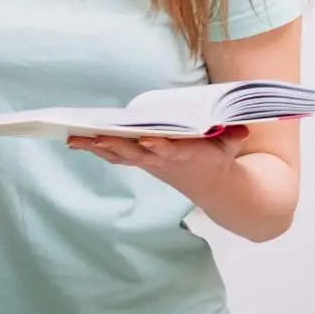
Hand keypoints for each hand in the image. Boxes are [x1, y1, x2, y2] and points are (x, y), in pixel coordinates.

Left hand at [69, 126, 249, 177]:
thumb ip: (233, 137)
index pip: (169, 149)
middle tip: (95, 137)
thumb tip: (242, 128)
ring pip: (118, 155)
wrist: (212, 186)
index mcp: (185, 154)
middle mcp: (161, 159)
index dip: (158, 146)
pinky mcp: (140, 162)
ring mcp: (148, 162)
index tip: (146, 140)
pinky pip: (114, 156)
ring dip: (95, 147)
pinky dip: (95, 149)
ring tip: (72, 138)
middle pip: (135, 153)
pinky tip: (74, 141)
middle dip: (116, 145)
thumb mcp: (229, 147)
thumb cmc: (217, 157)